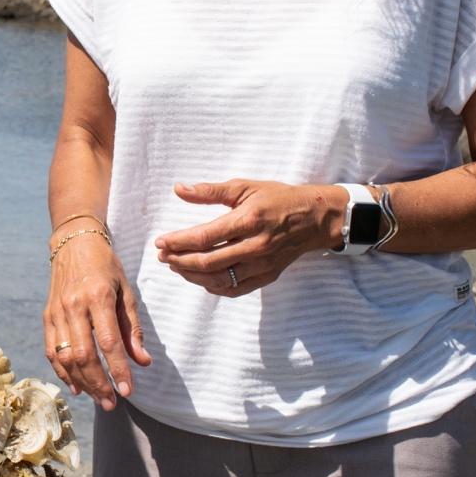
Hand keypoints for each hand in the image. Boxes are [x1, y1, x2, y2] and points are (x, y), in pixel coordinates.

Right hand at [43, 229, 150, 410]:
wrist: (73, 243)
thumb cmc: (105, 266)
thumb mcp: (126, 291)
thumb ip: (133, 328)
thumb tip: (143, 361)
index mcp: (98, 297)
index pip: (108, 342)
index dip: (118, 369)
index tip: (128, 391)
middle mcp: (74, 306)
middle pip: (84, 355)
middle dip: (99, 384)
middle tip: (112, 403)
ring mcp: (56, 311)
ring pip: (65, 356)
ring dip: (82, 382)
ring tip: (98, 398)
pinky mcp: (47, 315)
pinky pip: (51, 350)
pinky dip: (62, 371)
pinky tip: (76, 386)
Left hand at [156, 179, 343, 296]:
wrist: (315, 218)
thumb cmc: (277, 198)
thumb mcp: (245, 187)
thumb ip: (210, 191)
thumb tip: (178, 189)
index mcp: (248, 220)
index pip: (205, 237)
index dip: (178, 241)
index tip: (160, 241)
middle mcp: (255, 246)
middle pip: (208, 262)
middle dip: (179, 260)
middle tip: (162, 255)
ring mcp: (262, 265)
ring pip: (219, 279)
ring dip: (191, 275)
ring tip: (175, 265)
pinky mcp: (267, 276)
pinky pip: (234, 288)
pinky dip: (213, 286)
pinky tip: (198, 278)